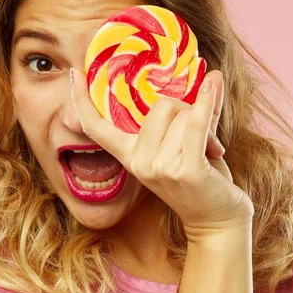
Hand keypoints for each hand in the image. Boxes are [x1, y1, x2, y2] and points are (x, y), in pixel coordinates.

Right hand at [70, 69, 253, 240]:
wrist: (219, 220)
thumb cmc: (203, 179)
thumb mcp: (187, 144)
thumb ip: (194, 112)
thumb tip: (213, 73)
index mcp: (130, 155)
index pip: (96, 127)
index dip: (82, 100)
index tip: (74, 74)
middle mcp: (138, 162)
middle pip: (160, 105)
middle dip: (187, 111)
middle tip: (199, 136)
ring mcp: (159, 167)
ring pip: (182, 113)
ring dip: (206, 123)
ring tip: (211, 149)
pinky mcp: (184, 170)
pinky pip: (195, 124)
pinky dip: (206, 104)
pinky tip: (212, 88)